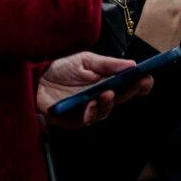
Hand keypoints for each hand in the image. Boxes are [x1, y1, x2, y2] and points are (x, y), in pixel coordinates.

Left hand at [37, 52, 152, 127]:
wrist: (33, 77)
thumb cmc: (59, 67)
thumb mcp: (86, 60)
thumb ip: (108, 64)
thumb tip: (132, 64)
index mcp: (106, 81)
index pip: (129, 84)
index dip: (140, 82)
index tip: (147, 76)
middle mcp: (100, 96)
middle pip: (123, 97)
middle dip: (133, 90)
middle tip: (139, 82)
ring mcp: (88, 108)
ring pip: (106, 110)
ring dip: (110, 102)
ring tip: (108, 92)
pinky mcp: (73, 119)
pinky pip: (88, 120)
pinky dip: (92, 112)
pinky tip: (92, 104)